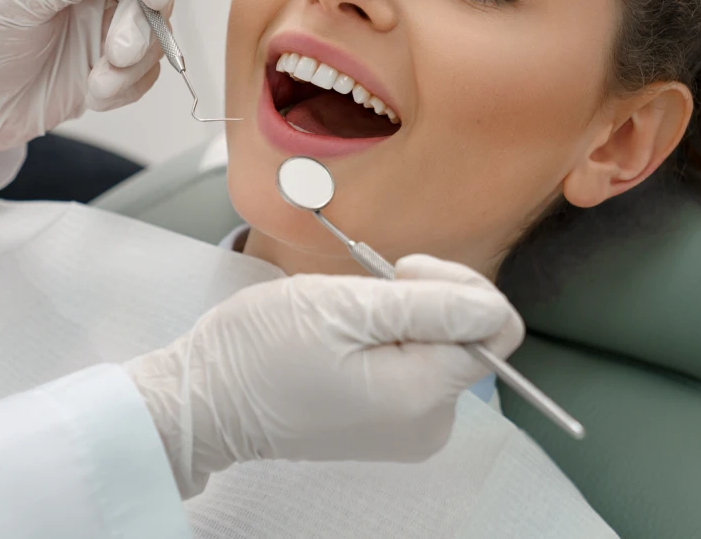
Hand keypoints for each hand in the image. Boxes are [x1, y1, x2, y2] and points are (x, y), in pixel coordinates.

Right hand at [125, 255, 524, 497]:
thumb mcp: (343, 307)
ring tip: (340, 319)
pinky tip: (339, 340)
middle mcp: (427, 424)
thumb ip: (427, 307)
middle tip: (361, 293)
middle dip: (422, 301)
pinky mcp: (384, 424)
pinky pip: (408, 368)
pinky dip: (382, 343)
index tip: (399, 272)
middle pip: (467, 338)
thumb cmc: (259, 351)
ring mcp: (406, 429)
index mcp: (422, 396)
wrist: (206, 400)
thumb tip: (493, 307)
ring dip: (397, 319)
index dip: (454, 284)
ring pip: (435, 349)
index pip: (494, 325)